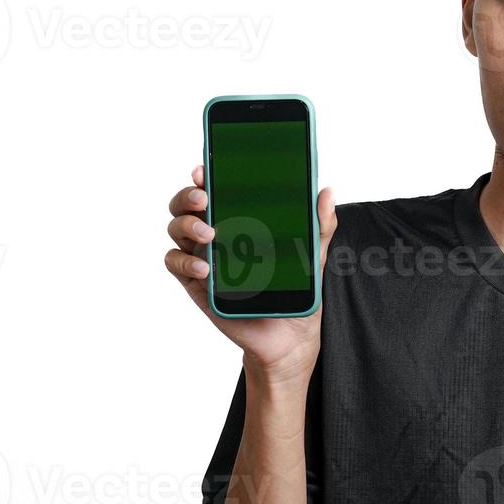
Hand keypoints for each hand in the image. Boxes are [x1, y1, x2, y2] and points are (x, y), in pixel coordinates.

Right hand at [165, 164, 336, 381]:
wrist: (290, 337)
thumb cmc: (297, 291)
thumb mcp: (314, 256)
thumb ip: (319, 225)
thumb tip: (327, 191)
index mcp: (240, 220)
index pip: (216, 188)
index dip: (205, 175)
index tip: (205, 166)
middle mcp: (217, 234)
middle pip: (187, 205)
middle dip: (188, 194)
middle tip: (204, 196)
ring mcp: (204, 257)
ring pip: (176, 229)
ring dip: (186, 224)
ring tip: (209, 231)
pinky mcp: (197, 284)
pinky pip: (175, 263)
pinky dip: (184, 260)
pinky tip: (203, 266)